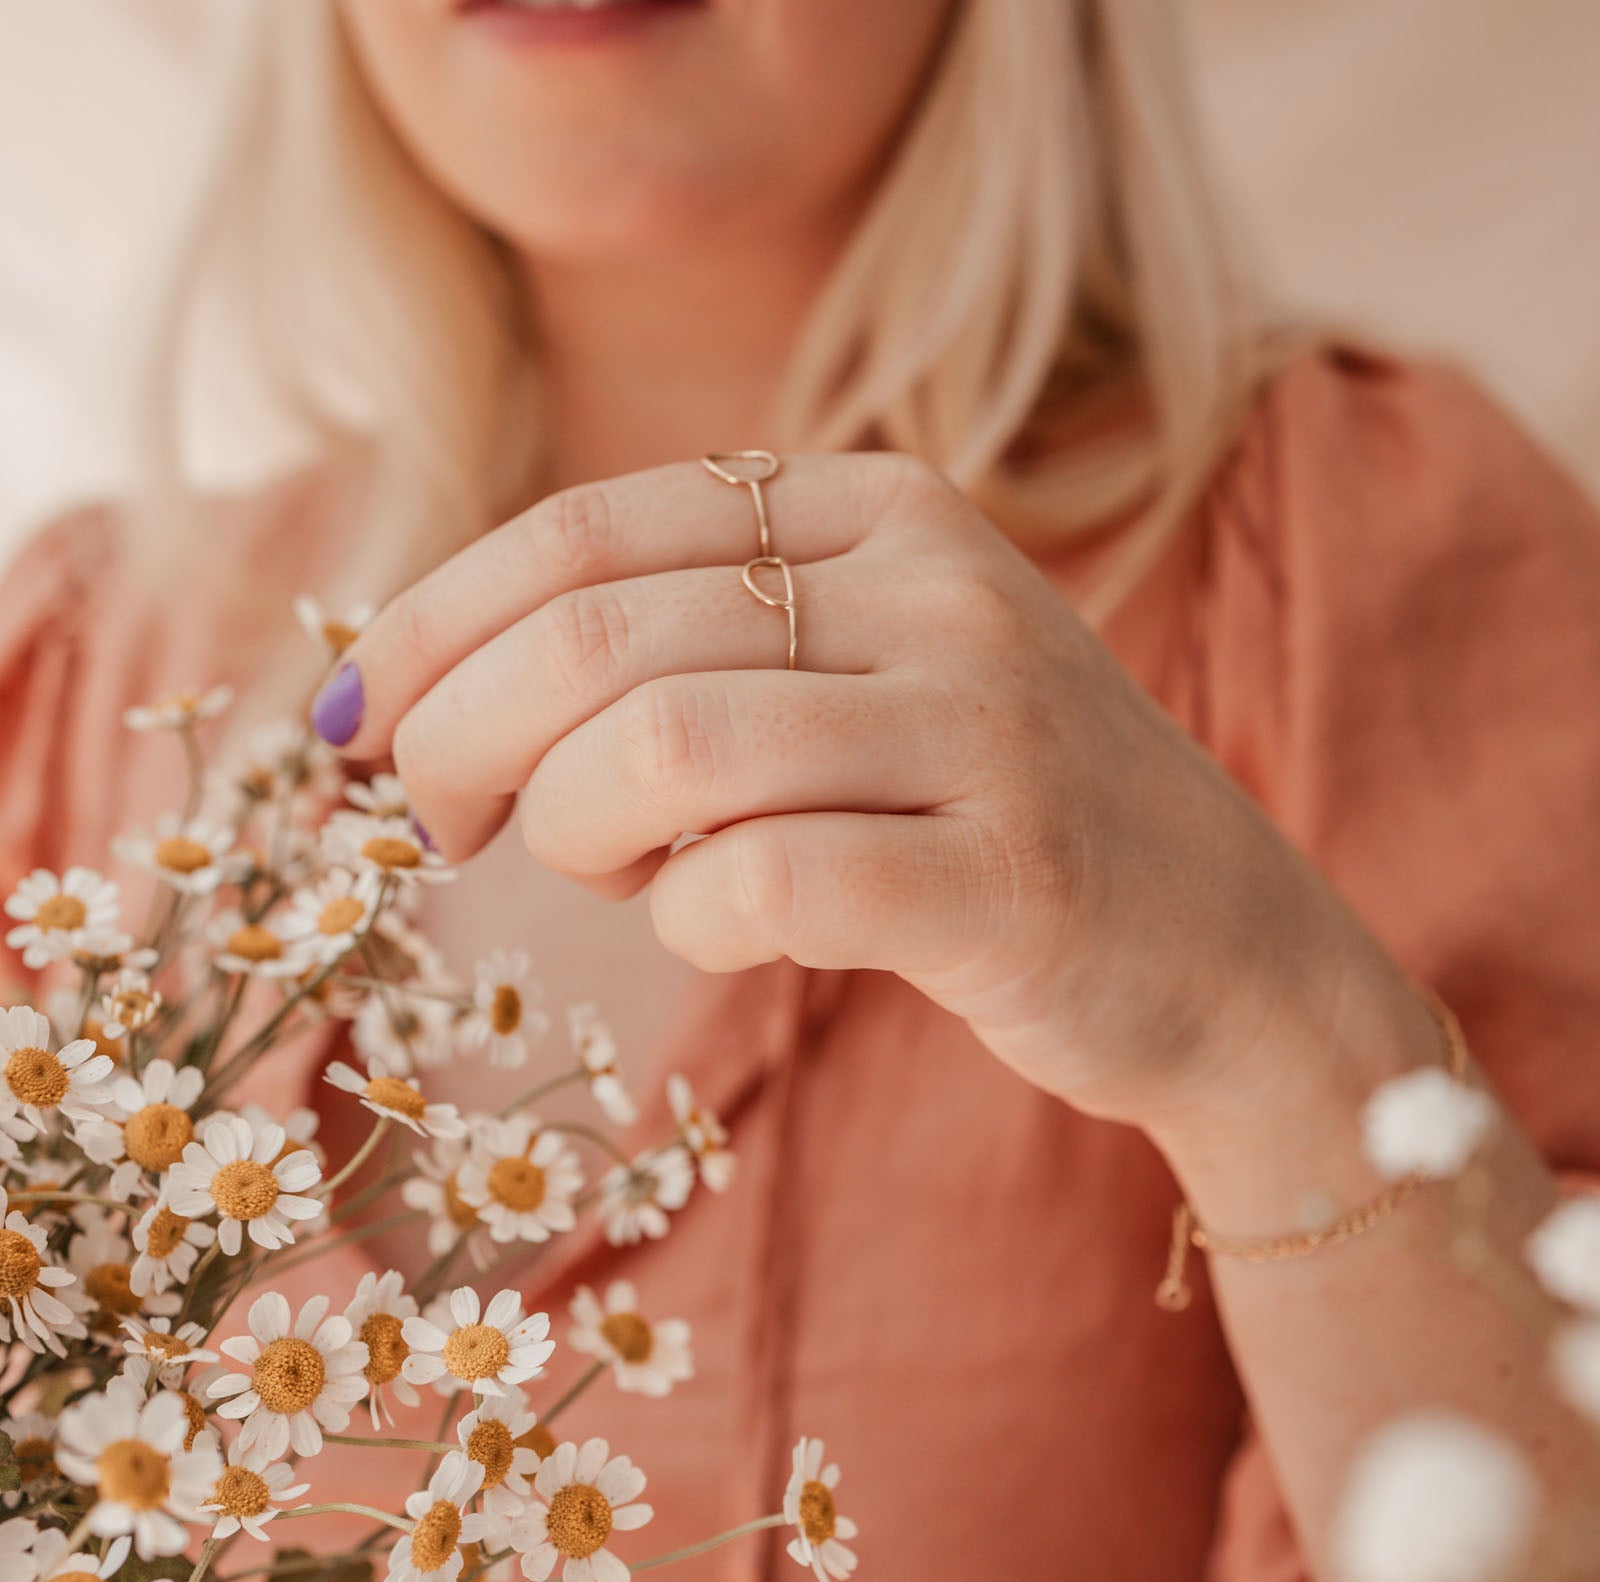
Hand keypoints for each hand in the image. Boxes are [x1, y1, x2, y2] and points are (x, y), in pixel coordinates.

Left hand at [316, 453, 1405, 1134]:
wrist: (1220, 947)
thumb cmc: (990, 809)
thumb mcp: (861, 671)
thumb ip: (696, 643)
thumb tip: (445, 686)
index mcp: (881, 507)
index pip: (591, 525)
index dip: (434, 621)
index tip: (351, 715)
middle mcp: (938, 586)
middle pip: (604, 629)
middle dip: (456, 731)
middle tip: (426, 815)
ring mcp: (986, 727)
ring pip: (666, 749)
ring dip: (570, 827)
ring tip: (586, 866)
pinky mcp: (1007, 876)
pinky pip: (761, 884)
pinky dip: (685, 919)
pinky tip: (711, 923)